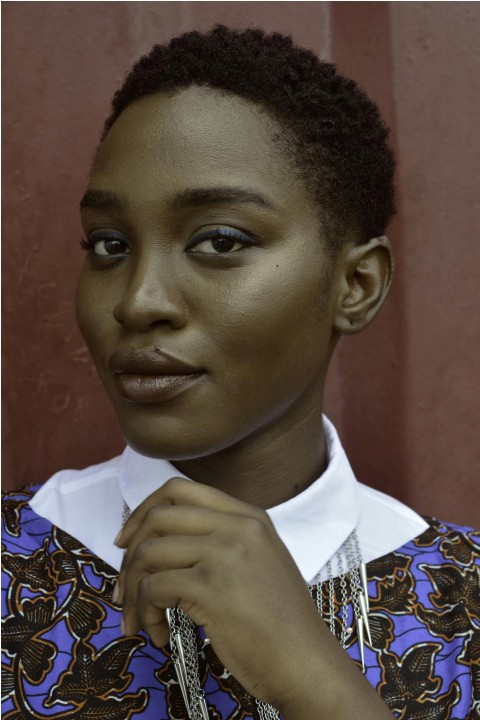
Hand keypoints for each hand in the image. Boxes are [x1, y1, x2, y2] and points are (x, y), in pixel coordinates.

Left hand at [114, 477, 330, 709]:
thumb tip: (160, 543)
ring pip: (148, 552)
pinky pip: (152, 588)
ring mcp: (224, 553)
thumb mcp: (260, 560)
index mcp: (248, 516)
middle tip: (123, 587)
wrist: (306, 662)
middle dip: (129, 553)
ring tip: (138, 618)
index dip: (144, 511)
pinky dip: (145, 614)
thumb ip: (222, 541)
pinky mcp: (210, 586)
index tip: (127, 540)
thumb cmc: (280, 622)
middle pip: (158, 516)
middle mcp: (237, 526)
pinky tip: (160, 634)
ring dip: (132, 590)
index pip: (180, 489)